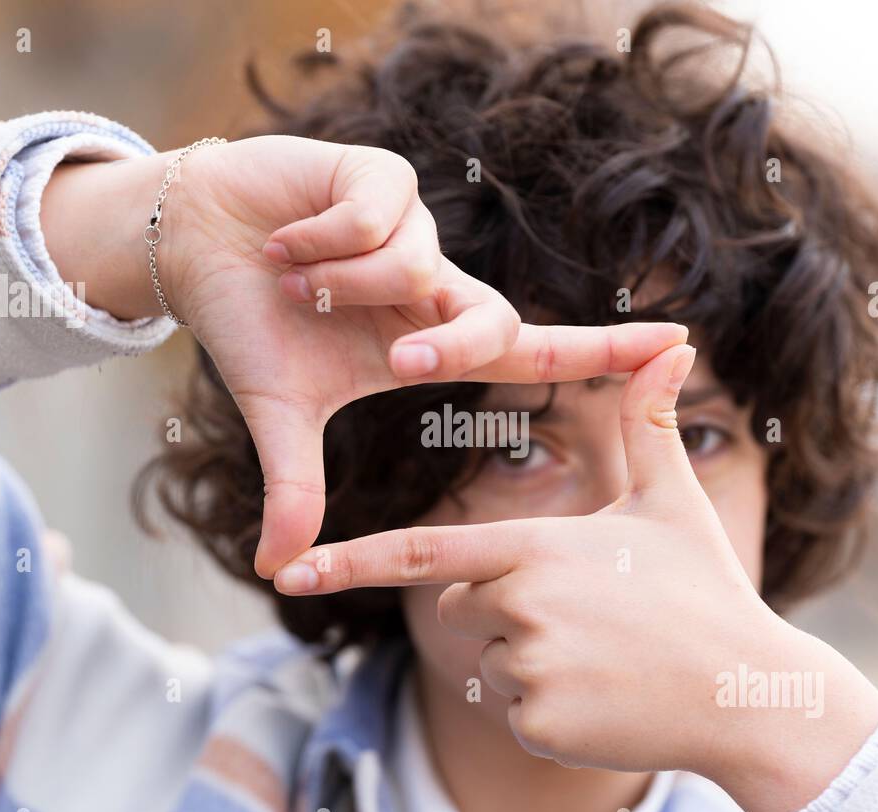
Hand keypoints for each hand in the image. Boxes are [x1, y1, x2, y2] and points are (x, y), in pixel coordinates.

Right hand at [41, 136, 688, 575]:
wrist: (197, 241)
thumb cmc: (250, 322)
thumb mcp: (279, 411)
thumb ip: (295, 486)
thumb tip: (275, 572)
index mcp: (429, 337)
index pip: (534, 348)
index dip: (604, 351)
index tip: (680, 345)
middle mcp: (436, 282)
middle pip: (492, 320)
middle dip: (445, 345)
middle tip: (389, 358)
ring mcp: (415, 226)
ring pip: (417, 265)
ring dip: (340, 284)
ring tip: (291, 278)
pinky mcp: (381, 173)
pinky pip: (375, 216)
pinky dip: (318, 240)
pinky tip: (286, 241)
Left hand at [271, 344, 877, 811]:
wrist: (746, 696)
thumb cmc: (705, 593)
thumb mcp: (672, 506)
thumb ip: (646, 429)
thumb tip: (674, 346)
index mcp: (536, 546)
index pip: (422, 552)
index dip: (349, 561)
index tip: (288, 573)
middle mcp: (520, 603)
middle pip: (464, 606)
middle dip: (506, 610)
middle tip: (589, 617)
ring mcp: (527, 667)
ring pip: (489, 660)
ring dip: (529, 661)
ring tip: (603, 656)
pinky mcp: (537, 722)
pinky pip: (513, 709)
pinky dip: (548, 709)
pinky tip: (603, 697)